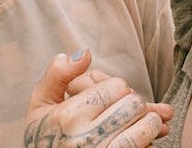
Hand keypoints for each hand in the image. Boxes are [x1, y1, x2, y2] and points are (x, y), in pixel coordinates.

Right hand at [24, 50, 172, 147]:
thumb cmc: (45, 136)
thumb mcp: (41, 104)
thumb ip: (59, 75)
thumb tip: (85, 53)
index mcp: (69, 115)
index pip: (116, 87)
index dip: (119, 87)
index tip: (113, 95)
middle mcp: (86, 137)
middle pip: (134, 104)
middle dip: (136, 102)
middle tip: (130, 108)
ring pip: (146, 127)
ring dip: (150, 122)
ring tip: (144, 122)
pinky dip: (149, 141)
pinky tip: (144, 140)